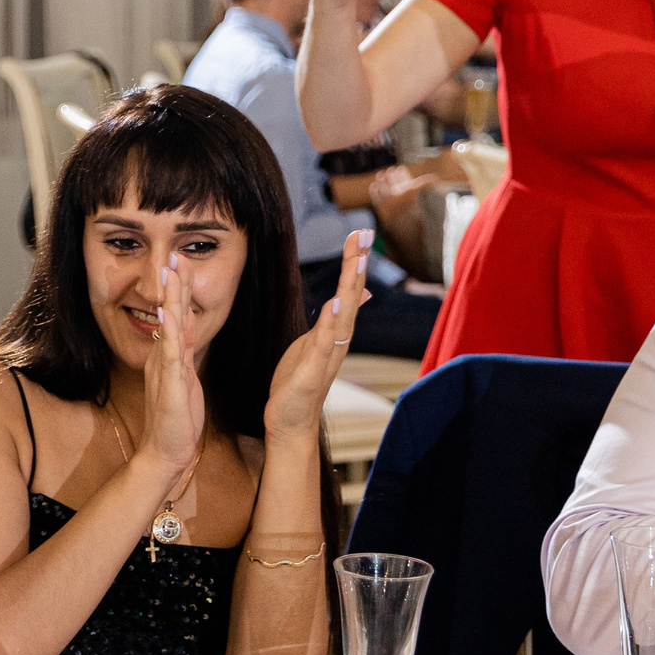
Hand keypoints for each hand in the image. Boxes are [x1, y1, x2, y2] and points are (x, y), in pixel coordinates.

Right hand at [137, 255, 206, 480]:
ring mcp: (165, 369)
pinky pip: (170, 353)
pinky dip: (170, 332)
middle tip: (174, 255)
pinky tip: (170, 314)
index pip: (175, 316)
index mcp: (168, 356)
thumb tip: (184, 324)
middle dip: (173, 284)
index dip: (178, 290)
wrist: (165, 451)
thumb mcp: (184, 378)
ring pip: (169, 327)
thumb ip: (182, 351)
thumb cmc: (176, 419)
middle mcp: (163, 357)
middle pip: (170, 314)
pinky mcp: (169, 384)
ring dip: (171, 300)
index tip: (180, 263)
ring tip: (171, 273)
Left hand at [265, 229, 367, 436]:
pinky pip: (324, 345)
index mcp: (335, 331)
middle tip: (364, 234)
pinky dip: (332, 324)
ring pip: (343, 317)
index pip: (348, 290)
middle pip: (351, 296)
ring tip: (356, 261)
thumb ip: (336, 317)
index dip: (354, 262)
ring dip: (349, 288)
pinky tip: (335, 304)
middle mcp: (338, 341)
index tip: (360, 232)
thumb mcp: (316, 341)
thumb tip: (357, 292)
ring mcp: (327, 357)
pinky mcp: (312, 373)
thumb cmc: (299, 382)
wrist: (290, 422)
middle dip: (357, 265)